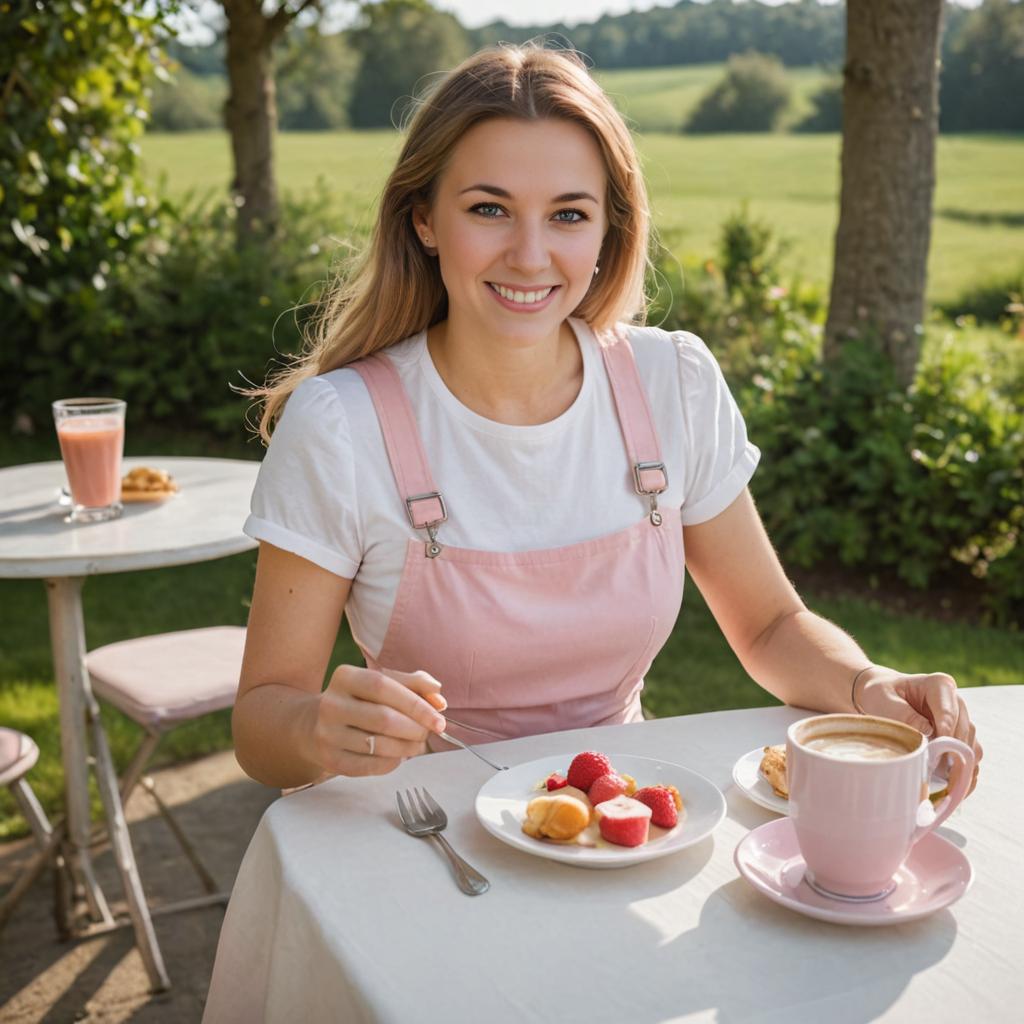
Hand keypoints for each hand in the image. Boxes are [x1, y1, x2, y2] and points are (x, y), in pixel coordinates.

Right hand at [311, 666, 446, 777]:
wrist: (314, 725)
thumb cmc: (359, 701)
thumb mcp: (382, 683)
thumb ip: (414, 685)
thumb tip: (439, 699)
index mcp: (345, 677)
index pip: (383, 687)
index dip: (415, 704)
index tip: (439, 718)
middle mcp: (331, 704)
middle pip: (383, 718)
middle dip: (415, 729)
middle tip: (428, 733)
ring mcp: (327, 734)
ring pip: (378, 745)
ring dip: (407, 748)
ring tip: (416, 744)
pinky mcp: (330, 759)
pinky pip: (370, 766)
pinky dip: (391, 763)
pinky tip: (397, 756)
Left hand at [855, 666, 981, 794]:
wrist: (882, 695)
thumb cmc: (881, 693)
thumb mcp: (883, 699)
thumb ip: (903, 714)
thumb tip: (928, 732)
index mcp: (940, 685)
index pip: (948, 712)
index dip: (946, 734)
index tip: (939, 752)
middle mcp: (956, 702)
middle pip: (964, 731)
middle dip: (955, 755)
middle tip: (944, 777)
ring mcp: (961, 720)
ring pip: (971, 745)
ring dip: (963, 766)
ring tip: (949, 786)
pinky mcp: (959, 736)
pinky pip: (970, 756)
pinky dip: (965, 771)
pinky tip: (955, 786)